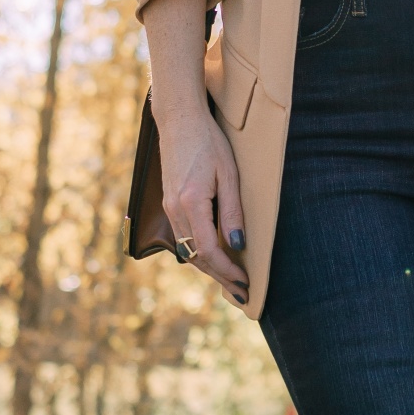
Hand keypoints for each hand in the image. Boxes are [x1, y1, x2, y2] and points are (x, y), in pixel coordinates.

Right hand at [158, 106, 248, 300]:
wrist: (180, 121)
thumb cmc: (209, 143)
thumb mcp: (229, 175)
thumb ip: (232, 211)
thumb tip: (237, 244)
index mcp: (191, 203)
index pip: (208, 251)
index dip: (227, 271)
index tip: (245, 282)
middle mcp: (175, 210)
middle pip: (196, 257)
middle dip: (220, 278)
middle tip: (241, 293)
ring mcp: (169, 208)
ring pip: (188, 250)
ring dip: (209, 268)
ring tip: (231, 281)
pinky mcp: (169, 204)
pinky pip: (184, 237)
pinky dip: (199, 253)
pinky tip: (214, 257)